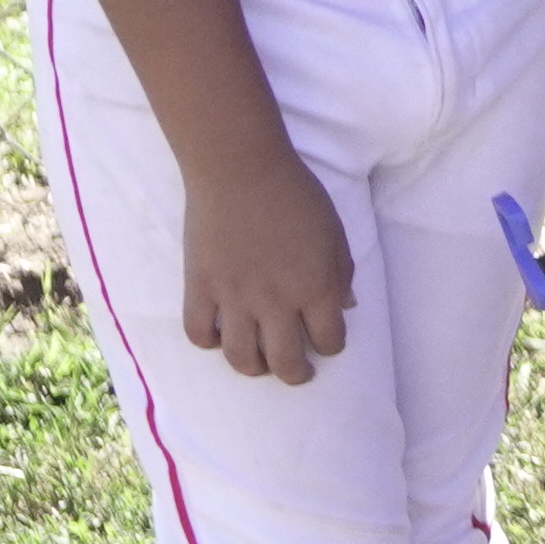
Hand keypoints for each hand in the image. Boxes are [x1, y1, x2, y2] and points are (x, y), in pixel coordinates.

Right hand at [182, 139, 355, 386]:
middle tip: (298, 372)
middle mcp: (276, 301)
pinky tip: (221, 336)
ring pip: (241, 358)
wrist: (240, 169)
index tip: (328, 343)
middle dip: (296, 374)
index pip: (329, 340)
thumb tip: (345, 308)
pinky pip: (200, 333)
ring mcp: (234, 298)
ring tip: (260, 363)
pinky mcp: (199, 288)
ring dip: (254, 368)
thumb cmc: (295, 194)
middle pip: (286, 362)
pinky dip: (210, 342)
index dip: (332, 347)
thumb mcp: (335, 231)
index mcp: (316, 287)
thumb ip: (342, 273)